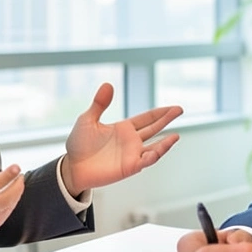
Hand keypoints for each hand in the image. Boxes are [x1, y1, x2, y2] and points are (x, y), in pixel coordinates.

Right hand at [0, 127, 24, 242]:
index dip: (7, 176)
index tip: (17, 168)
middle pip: (5, 198)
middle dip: (17, 185)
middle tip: (20, 174)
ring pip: (9, 205)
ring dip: (17, 192)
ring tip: (18, 181)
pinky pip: (9, 211)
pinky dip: (13, 200)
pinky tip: (11, 192)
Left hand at [60, 83, 181, 195]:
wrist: (72, 166)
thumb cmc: (78, 144)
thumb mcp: (88, 119)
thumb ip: (99, 103)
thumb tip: (108, 84)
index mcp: (124, 128)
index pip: (147, 118)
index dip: (160, 112)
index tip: (174, 108)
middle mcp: (131, 141)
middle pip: (154, 128)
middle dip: (167, 119)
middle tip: (180, 110)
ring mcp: (131, 154)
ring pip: (154, 147)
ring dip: (165, 143)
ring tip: (176, 136)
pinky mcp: (128, 167)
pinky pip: (145, 161)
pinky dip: (154, 156)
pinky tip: (159, 149)